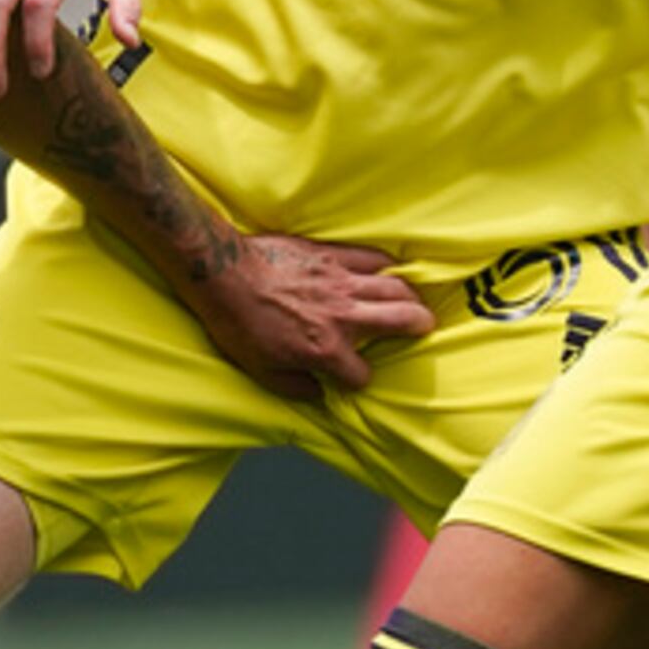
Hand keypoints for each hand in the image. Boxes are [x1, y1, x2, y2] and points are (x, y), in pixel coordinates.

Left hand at [186, 233, 434, 399]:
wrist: (223, 275)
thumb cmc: (238, 323)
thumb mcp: (261, 372)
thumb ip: (295, 388)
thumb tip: (318, 394)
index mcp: (325, 349)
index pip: (361, 375)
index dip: (358, 380)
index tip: (352, 376)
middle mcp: (342, 316)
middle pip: (402, 320)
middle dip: (419, 326)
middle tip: (425, 326)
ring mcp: (340, 282)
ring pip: (395, 287)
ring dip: (411, 296)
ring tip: (416, 301)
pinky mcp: (332, 255)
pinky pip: (372, 257)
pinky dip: (386, 264)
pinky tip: (390, 270)